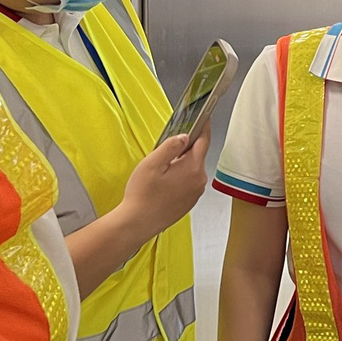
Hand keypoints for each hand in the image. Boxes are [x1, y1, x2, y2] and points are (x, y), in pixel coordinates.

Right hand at [116, 124, 211, 239]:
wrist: (138, 223)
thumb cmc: (142, 195)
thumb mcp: (152, 163)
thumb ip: (170, 146)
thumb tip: (184, 137)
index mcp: (193, 168)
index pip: (204, 141)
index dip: (203, 127)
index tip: (203, 118)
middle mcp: (199, 181)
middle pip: (197, 155)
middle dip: (185, 149)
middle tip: (167, 149)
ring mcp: (196, 193)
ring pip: (192, 169)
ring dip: (181, 164)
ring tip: (162, 170)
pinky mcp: (190, 202)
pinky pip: (189, 182)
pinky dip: (180, 177)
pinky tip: (164, 183)